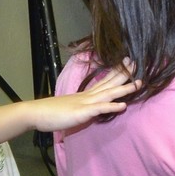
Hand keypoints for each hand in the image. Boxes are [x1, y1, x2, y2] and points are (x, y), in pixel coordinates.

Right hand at [25, 68, 140, 132]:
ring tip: (139, 83)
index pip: (104, 81)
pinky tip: (123, 106)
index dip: (117, 72)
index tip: (127, 64)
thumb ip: (80, 108)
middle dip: (124, 74)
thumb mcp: (70, 108)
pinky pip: (99, 109)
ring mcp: (85, 103)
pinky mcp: (82, 113)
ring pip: (108, 93)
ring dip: (124, 88)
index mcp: (85, 95)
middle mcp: (87, 96)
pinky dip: (112, 106)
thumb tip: (88, 110)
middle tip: (137, 62)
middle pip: (109, 83)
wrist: (35, 113)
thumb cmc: (50, 113)